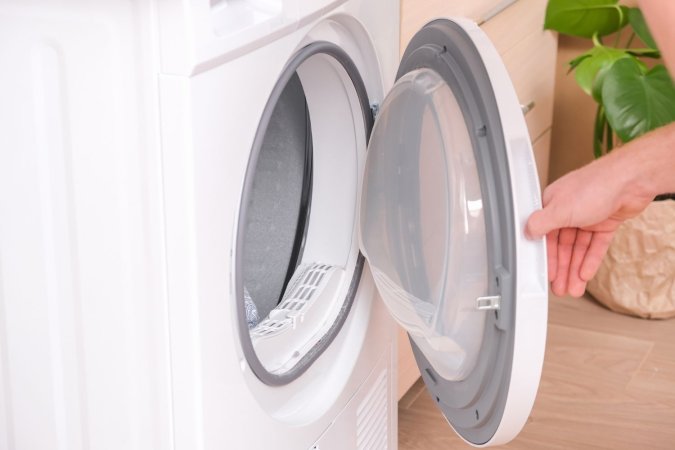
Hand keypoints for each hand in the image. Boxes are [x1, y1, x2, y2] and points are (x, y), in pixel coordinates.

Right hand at [525, 149, 653, 297]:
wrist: (631, 180)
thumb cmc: (596, 185)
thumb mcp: (560, 209)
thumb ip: (541, 223)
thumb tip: (526, 232)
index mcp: (553, 204)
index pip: (545, 236)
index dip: (546, 257)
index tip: (546, 273)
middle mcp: (568, 211)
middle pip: (562, 246)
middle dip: (562, 268)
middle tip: (560, 287)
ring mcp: (588, 217)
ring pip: (579, 249)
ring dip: (575, 269)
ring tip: (573, 287)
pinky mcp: (605, 222)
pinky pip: (595, 246)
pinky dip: (590, 260)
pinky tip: (586, 273)